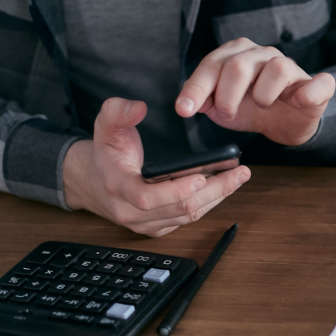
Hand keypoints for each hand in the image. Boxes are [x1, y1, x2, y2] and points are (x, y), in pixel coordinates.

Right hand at [63, 98, 250, 235]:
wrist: (96, 183)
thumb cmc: (106, 153)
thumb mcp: (105, 126)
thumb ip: (118, 112)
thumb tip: (138, 107)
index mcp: (118, 188)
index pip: (147, 198)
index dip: (175, 191)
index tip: (201, 177)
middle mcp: (132, 212)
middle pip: (179, 209)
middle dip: (213, 191)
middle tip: (238, 173)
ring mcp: (147, 224)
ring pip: (188, 216)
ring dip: (217, 197)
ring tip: (239, 176)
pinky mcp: (159, 227)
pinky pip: (188, 219)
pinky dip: (209, 202)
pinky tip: (225, 185)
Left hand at [175, 37, 335, 145]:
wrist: (285, 123)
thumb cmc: (252, 109)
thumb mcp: (222, 108)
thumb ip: (204, 101)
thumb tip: (191, 103)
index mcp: (238, 54)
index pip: (213, 64)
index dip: (196, 88)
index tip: (184, 110)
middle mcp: (264, 54)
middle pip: (239, 66)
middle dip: (227, 97)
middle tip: (227, 113)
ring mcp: (292, 67)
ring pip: (277, 68)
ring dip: (262, 95)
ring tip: (261, 105)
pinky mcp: (317, 86)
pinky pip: (319, 83)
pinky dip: (308, 93)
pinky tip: (296, 101)